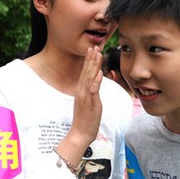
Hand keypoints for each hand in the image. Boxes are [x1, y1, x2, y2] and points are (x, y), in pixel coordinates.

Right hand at [57, 46, 103, 165]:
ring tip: (97, 54)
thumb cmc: (86, 119)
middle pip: (86, 72)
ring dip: (93, 65)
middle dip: (91, 58)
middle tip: (94, 46)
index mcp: (81, 90)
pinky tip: (99, 73)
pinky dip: (96, 81)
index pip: (85, 72)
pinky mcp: (90, 103)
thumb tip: (95, 85)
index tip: (92, 49)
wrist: (80, 133)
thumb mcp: (89, 103)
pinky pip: (93, 90)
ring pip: (89, 78)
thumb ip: (91, 92)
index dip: (89, 60)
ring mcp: (85, 97)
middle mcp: (81, 91)